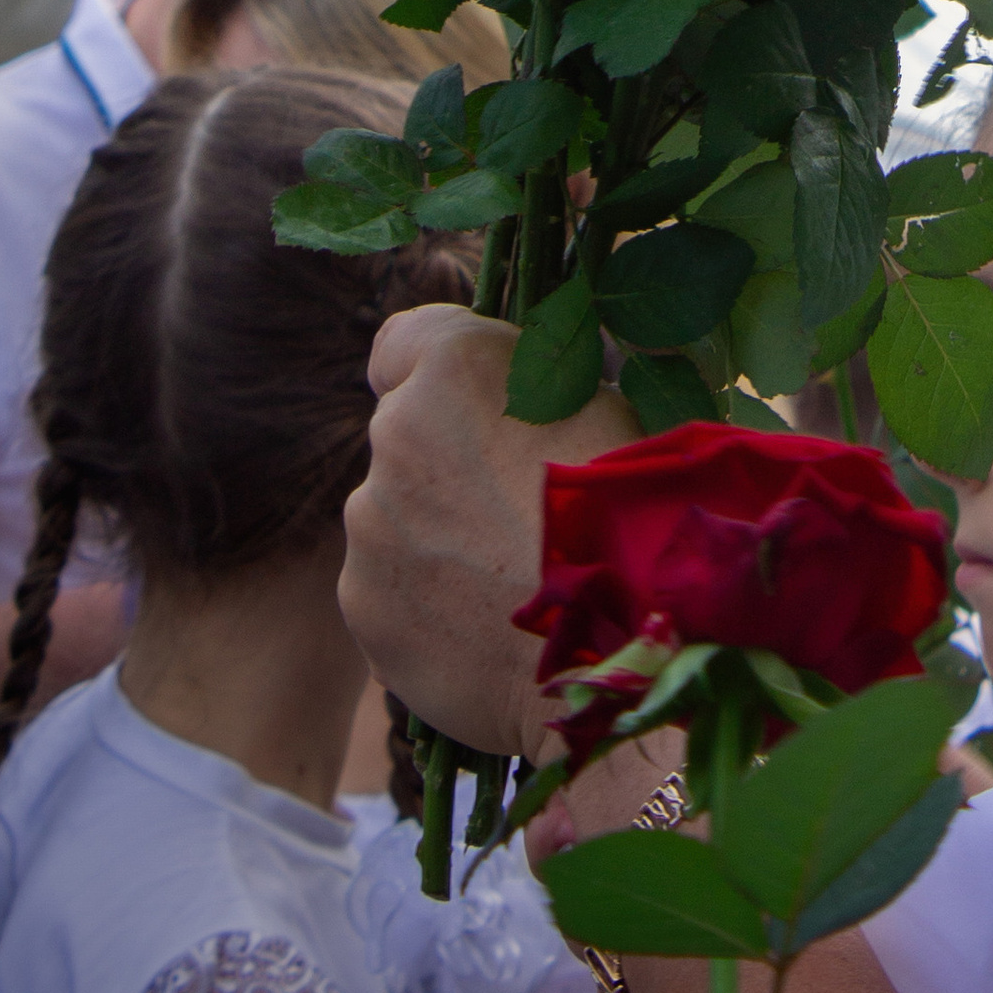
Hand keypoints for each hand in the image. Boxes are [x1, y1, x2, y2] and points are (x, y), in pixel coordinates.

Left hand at [340, 301, 634, 754]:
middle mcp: (394, 433)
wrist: (614, 648)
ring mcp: (369, 523)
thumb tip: (519, 408)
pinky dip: (424, 608)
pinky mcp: (363, 604)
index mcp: (455, 367)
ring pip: (395, 521)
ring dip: (435, 542)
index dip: (432, 377)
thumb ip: (532, 398)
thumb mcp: (602, 410)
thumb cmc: (629, 513)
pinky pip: (388, 593)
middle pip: (404, 441)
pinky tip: (484, 634)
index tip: (464, 413)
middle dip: (445, 470)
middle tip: (512, 519)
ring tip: (506, 590)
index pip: (401, 343)